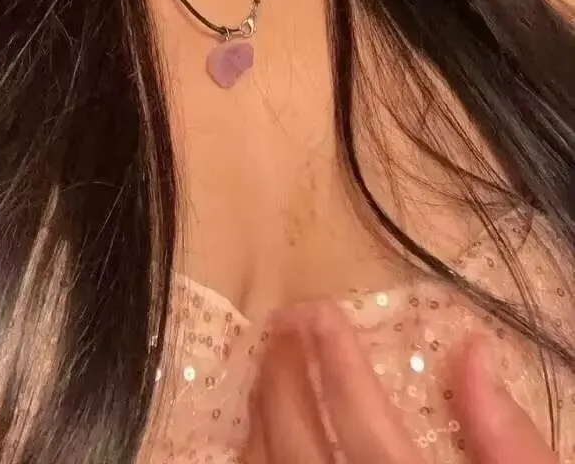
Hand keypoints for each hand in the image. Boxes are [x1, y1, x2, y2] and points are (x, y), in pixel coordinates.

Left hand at [244, 300, 557, 462]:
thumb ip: (507, 440)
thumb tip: (472, 352)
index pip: (367, 433)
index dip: (341, 367)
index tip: (323, 312)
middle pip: (303, 452)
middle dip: (287, 379)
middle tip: (284, 323)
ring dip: (261, 417)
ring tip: (267, 365)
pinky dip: (252, 462)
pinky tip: (258, 435)